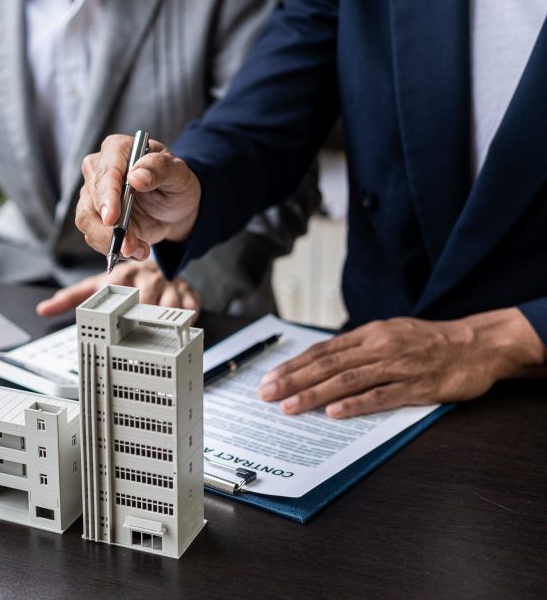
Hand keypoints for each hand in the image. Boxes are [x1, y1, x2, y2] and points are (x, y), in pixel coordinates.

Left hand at [35, 261, 201, 318]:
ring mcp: (168, 285)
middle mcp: (146, 278)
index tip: (119, 318)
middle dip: (144, 316)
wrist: (157, 267)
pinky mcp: (188, 292)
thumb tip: (43, 309)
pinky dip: (187, 318)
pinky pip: (192, 307)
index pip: (121, 291)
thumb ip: (71, 298)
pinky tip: (180, 324)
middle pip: (148, 301)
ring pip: (171, 305)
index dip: (122, 304)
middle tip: (139, 330)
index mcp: (123, 276)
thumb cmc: (125, 281)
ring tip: (160, 330)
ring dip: (166, 319)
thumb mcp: (97, 286)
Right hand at [74, 135, 201, 260]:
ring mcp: (93, 194)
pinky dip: (113, 248)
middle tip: (132, 246)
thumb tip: (136, 176)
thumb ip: (160, 169)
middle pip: (91, 199)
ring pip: (86, 220)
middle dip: (110, 228)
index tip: (112, 218)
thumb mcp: (179, 174)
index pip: (106, 171)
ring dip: (110, 241)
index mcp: (118, 148)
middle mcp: (98, 168)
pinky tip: (136, 249)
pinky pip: (93, 236)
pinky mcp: (94, 217)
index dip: (107, 195)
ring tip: (138, 250)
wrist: (174, 207)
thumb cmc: (175, 183)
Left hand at [258, 308, 546, 418]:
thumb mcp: (390, 333)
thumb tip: (324, 360)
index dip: (294, 365)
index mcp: (369, 334)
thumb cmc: (430, 341)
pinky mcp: (416, 386)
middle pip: (327, 365)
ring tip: (290, 407)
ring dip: (315, 395)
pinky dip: (355, 405)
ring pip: (347, 381)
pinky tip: (334, 413)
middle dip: (293, 381)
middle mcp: (378, 347)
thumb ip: (359, 347)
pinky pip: (381, 396)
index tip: (270, 379)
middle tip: (267, 395)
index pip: (322, 351)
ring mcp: (397, 367)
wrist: (477, 344)